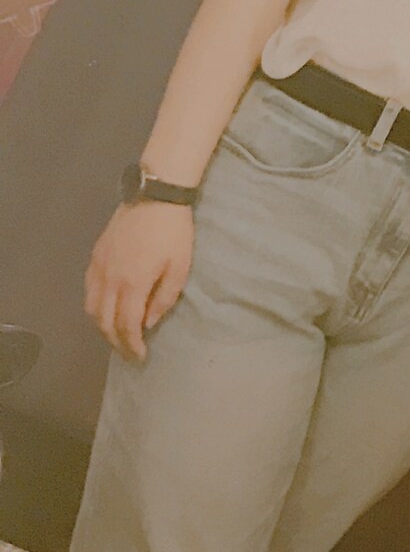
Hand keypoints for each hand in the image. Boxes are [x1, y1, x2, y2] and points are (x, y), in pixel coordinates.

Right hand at [84, 203, 193, 360]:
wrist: (156, 196)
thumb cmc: (174, 232)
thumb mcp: (180, 267)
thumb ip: (164, 298)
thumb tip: (149, 322)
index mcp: (132, 283)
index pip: (126, 325)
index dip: (131, 345)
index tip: (140, 356)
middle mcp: (110, 278)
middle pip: (104, 321)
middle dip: (115, 341)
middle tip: (128, 351)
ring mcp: (99, 266)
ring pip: (91, 307)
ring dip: (102, 326)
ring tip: (116, 334)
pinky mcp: (96, 254)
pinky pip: (88, 289)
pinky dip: (94, 306)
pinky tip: (106, 308)